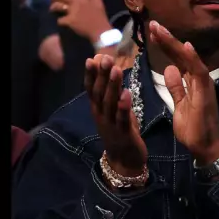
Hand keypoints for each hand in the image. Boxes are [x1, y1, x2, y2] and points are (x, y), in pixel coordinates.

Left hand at [50, 0, 111, 43]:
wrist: (101, 32)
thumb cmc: (100, 18)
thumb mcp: (100, 3)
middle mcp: (77, 3)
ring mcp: (72, 12)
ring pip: (57, 6)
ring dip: (53, 7)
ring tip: (52, 9)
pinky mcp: (70, 21)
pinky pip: (60, 20)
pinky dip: (60, 21)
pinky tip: (61, 22)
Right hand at [84, 54, 146, 176]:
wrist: (124, 161)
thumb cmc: (121, 132)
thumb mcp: (115, 111)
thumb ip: (113, 93)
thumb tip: (111, 71)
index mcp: (98, 109)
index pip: (91, 89)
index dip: (91, 74)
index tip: (92, 57)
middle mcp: (101, 115)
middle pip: (99, 92)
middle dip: (102, 75)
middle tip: (105, 58)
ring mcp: (110, 124)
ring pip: (109, 103)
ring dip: (112, 86)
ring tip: (116, 70)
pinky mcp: (123, 133)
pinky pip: (122, 118)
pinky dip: (124, 106)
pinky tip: (127, 93)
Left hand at [148, 21, 218, 163]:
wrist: (205, 147)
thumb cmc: (193, 128)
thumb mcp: (179, 105)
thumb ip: (177, 87)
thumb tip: (170, 69)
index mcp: (193, 82)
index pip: (178, 59)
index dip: (166, 44)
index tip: (153, 32)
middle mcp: (200, 80)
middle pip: (183, 55)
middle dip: (168, 39)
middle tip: (152, 24)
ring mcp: (205, 85)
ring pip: (190, 59)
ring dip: (175, 44)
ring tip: (159, 30)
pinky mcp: (206, 93)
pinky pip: (199, 73)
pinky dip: (192, 59)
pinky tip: (185, 46)